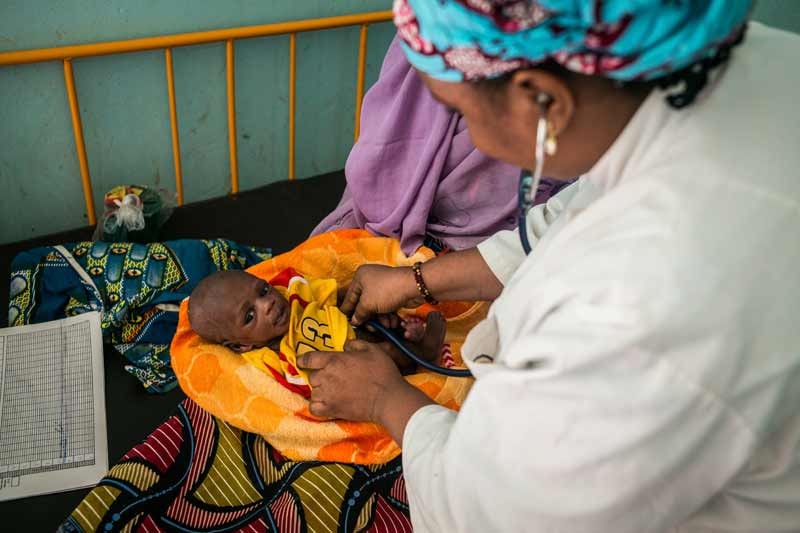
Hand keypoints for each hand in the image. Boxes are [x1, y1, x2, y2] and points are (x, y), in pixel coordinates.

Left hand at [298, 340, 431, 435]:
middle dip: (320, 376)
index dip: (304, 359)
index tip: (303, 361)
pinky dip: (317, 406)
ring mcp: (327, 395)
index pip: (308, 358)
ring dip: (320, 391)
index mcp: (333, 360)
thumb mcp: (372, 349)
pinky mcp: (331, 410)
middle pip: (312, 376)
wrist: (388, 399)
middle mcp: (326, 377)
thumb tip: (346, 346)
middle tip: (334, 378)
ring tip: (333, 391)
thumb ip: (355, 344)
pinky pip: (314, 408)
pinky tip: (327, 403)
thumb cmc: (382, 372)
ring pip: (313, 392)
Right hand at [340, 264, 422, 325]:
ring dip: (381, 319)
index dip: (348, 310)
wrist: (413, 286)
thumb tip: (355, 321)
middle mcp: (370, 279)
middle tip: (370, 328)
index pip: (350, 296)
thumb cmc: (386, 291)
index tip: (346, 321)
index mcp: (360, 277)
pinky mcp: (394, 293)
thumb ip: (359, 314)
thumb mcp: (368, 304)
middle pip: (364, 303)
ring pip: (377, 307)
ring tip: (387, 326)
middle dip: (369, 317)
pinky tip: (393, 323)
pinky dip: (389, 315)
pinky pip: (387, 307)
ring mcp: (383, 286)